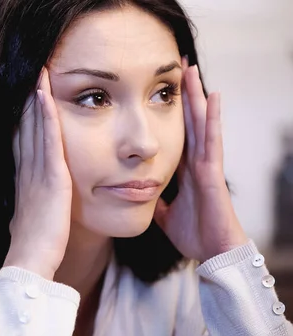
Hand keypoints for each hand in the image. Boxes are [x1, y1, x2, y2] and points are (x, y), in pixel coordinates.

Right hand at [3, 67, 71, 279]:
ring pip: (34, 127)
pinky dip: (45, 115)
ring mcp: (36, 172)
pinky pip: (47, 140)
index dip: (24, 118)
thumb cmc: (35, 246)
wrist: (30, 262)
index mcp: (24, 180)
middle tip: (31, 75)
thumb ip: (33, 204)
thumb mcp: (31, 219)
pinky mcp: (50, 177)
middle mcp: (27, 171)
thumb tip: (34, 202)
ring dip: (36, 99)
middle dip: (28, 101)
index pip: (23, 141)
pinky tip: (45, 95)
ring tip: (39, 74)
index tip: (27, 97)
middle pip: (25, 128)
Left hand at [154, 57, 247, 262]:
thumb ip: (155, 200)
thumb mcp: (164, 213)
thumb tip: (138, 193)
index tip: (160, 89)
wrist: (213, 253)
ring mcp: (206, 163)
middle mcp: (194, 161)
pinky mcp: (212, 171)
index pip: (175, 133)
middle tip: (177, 66)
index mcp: (182, 169)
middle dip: (182, 95)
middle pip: (187, 120)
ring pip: (200, 122)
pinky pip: (212, 139)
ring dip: (196, 96)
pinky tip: (212, 96)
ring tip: (192, 70)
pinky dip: (212, 118)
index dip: (169, 111)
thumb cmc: (193, 234)